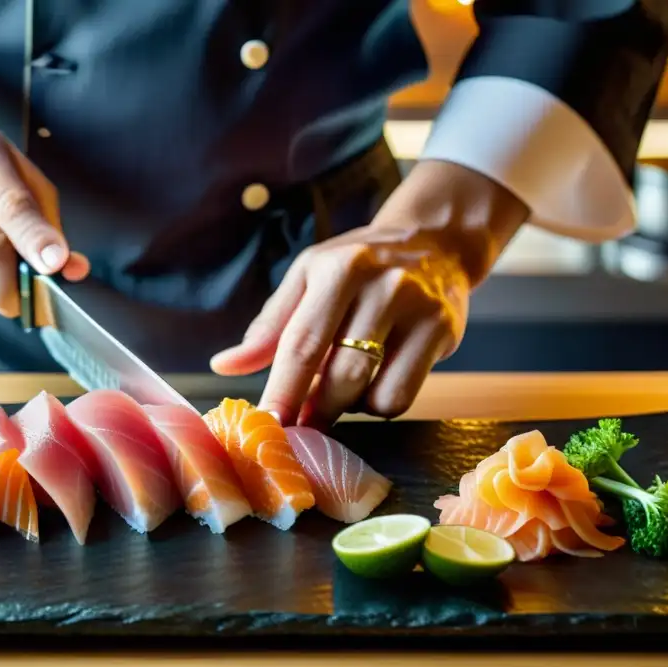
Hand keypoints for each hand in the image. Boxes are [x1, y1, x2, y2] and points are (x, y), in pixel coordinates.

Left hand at [210, 160, 528, 426]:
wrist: (434, 242)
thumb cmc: (358, 266)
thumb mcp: (308, 278)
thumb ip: (269, 326)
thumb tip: (224, 365)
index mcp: (337, 269)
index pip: (303, 342)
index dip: (283, 390)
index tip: (267, 424)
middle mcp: (381, 286)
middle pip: (341, 374)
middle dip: (315, 410)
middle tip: (302, 423)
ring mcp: (417, 309)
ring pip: (373, 392)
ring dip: (347, 407)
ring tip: (340, 390)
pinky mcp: (443, 331)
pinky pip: (401, 397)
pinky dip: (378, 404)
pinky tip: (373, 382)